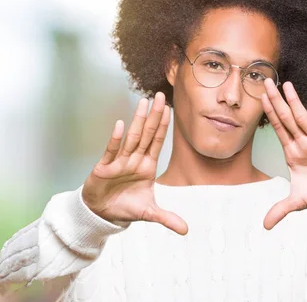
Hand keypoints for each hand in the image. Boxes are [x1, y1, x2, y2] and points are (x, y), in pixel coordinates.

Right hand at [82, 92, 187, 234]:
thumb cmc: (126, 207)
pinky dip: (117, 139)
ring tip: (144, 102)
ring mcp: (120, 162)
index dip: (164, 126)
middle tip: (161, 95)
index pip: (158, 141)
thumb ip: (167, 218)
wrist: (101, 214)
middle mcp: (135, 160)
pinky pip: (112, 151)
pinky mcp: (104, 167)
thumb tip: (186, 230)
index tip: (170, 108)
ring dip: (138, 120)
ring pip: (132, 137)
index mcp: (147, 166)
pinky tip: (122, 125)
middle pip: (147, 133)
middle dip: (154, 115)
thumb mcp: (149, 213)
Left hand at [261, 79, 306, 229]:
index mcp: (292, 153)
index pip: (277, 129)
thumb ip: (281, 210)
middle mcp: (303, 144)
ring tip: (287, 85)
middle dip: (277, 101)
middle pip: (287, 119)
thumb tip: (265, 226)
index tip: (260, 97)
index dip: (269, 114)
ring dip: (295, 102)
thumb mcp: (299, 202)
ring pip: (304, 119)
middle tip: (266, 81)